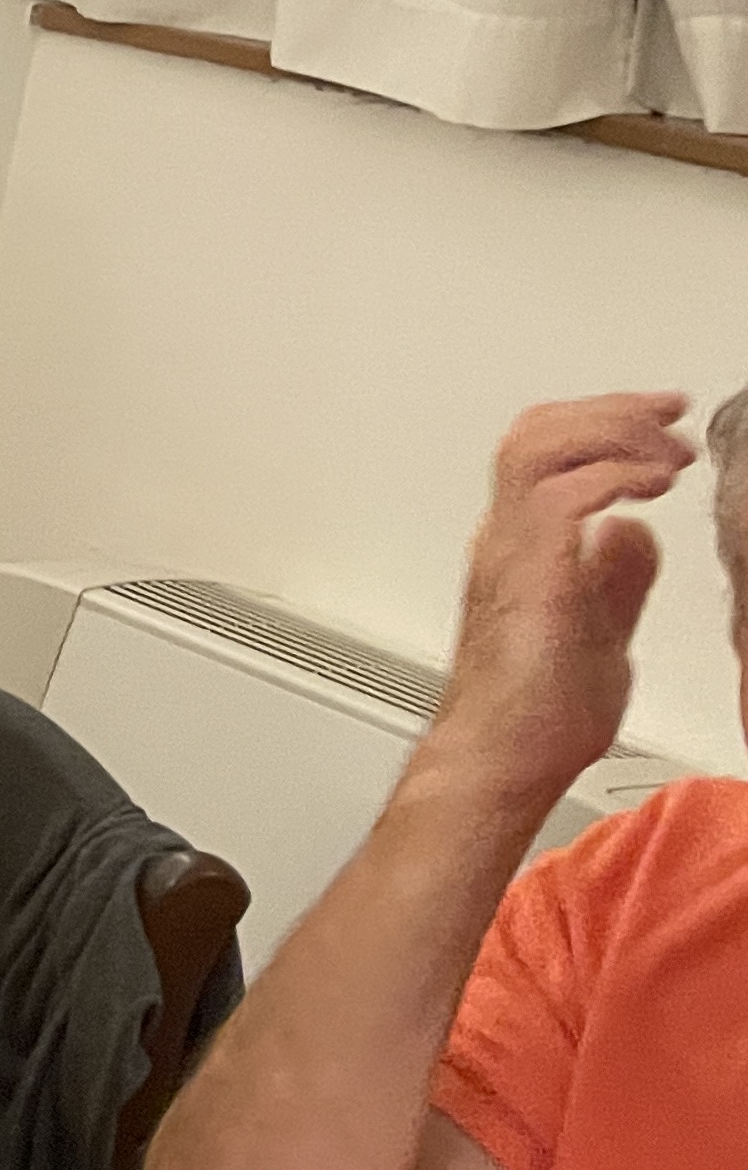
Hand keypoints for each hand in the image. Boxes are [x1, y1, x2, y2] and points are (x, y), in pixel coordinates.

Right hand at [421, 392, 691, 809]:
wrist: (501, 760)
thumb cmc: (535, 717)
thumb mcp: (601, 631)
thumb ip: (615, 578)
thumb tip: (633, 533)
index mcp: (516, 546)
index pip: (543, 452)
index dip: (603, 422)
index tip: (661, 421)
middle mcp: (505, 537)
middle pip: (537, 432)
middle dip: (612, 409)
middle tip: (668, 413)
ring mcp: (511, 550)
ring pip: (541, 445)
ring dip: (613, 432)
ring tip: (666, 451)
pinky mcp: (532, 572)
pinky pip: (564, 494)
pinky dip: (614, 475)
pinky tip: (652, 487)